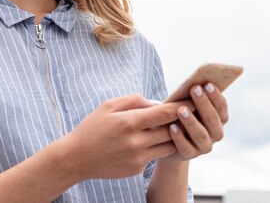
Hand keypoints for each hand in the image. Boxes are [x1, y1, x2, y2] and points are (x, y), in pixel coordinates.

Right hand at [62, 94, 192, 179]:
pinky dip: (155, 147)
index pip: (163, 114)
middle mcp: (135, 142)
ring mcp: (137, 158)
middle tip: (188, 113)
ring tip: (171, 126)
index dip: (180, 107)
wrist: (76, 158)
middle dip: (180, 121)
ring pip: (167, 146)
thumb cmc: (92, 127)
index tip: (192, 101)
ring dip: (171, 136)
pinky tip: (149, 140)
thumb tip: (157, 103)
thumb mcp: (109, 105)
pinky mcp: (137, 169)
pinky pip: (155, 156)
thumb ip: (135, 100)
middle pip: (170, 130)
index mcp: (129, 122)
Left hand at [165, 83, 228, 160]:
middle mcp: (216, 133)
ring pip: (201, 134)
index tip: (207, 83)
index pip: (221, 107)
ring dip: (191, 121)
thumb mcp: (188, 104)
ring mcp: (205, 146)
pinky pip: (186, 147)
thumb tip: (192, 83)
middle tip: (194, 89)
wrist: (170, 139)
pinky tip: (171, 127)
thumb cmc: (181, 114)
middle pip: (212, 119)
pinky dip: (179, 137)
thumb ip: (193, 97)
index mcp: (220, 119)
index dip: (216, 96)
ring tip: (181, 110)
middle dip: (204, 103)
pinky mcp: (190, 155)